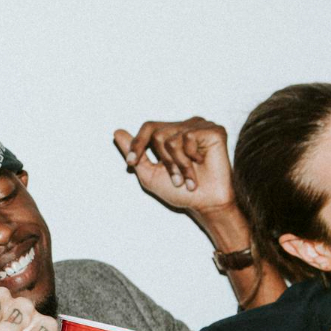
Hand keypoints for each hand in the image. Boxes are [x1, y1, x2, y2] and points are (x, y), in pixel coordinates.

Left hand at [113, 117, 236, 213]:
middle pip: (157, 133)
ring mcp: (199, 127)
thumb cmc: (180, 191)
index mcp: (170, 135)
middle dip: (163, 161)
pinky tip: (202, 163)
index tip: (130, 163)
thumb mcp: (149, 174)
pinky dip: (191, 157)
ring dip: (177, 164)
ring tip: (188, 178)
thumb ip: (134, 153)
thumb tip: (117, 132)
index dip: (137, 144)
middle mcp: (184, 127)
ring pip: (171, 139)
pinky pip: (189, 137)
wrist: (205, 203)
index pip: (147, 128)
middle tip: (175, 179)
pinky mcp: (213, 130)